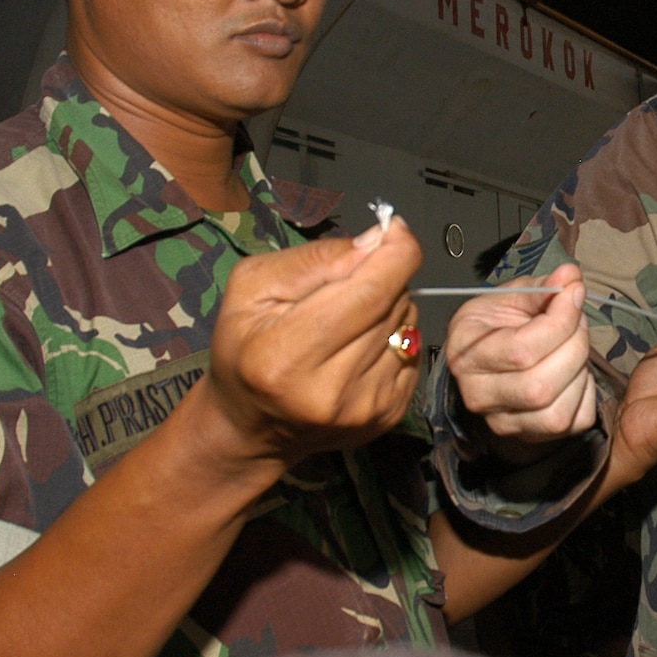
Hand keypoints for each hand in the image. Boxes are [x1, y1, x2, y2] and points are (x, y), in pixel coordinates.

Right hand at [200, 220, 422, 467]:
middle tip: (345, 285)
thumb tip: (379, 240)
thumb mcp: (254, 287)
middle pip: (392, 304)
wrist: (250, 425)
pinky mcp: (389, 415)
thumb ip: (318, 259)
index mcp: (287, 356)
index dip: (396, 252)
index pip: (369, 292)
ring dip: (388, 309)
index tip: (395, 230)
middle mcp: (331, 390)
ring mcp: (365, 408)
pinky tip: (360, 346)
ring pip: (408, 325)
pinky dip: (393, 337)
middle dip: (381, 277)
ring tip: (346, 321)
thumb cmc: (243, 350)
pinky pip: (413, 352)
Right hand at [445, 264, 597, 448]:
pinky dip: (585, 394)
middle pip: (540, 386)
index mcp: (466, 355)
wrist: (489, 354)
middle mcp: (479, 396)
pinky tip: (574, 372)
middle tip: (578, 321)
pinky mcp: (529, 436)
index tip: (573, 294)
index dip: (559, 320)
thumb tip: (571, 276)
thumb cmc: (498, 324)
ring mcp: (503, 422)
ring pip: (557, 413)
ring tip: (576, 345)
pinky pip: (573, 422)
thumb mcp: (512, 296)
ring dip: (581, 373)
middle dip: (574, 347)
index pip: (521, 350)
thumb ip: (542, 287)